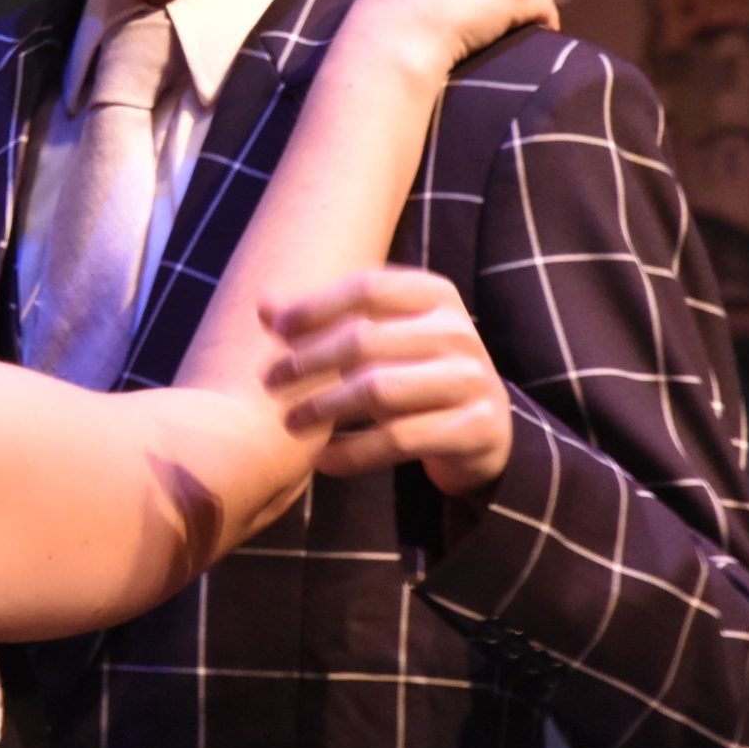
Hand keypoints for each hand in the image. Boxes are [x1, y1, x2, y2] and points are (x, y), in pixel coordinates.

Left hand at [265, 266, 511, 498]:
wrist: (485, 427)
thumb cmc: (416, 370)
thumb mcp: (381, 335)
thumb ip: (325, 319)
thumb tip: (264, 304)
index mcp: (435, 294)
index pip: (366, 287)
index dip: (316, 307)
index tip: (276, 331)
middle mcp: (458, 331)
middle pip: (365, 340)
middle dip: (307, 362)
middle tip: (270, 383)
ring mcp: (470, 380)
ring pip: (379, 391)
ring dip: (324, 408)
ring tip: (291, 422)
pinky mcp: (474, 428)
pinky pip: (399, 439)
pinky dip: (353, 452)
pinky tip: (323, 459)